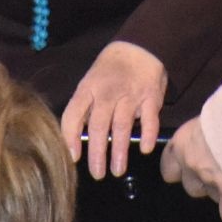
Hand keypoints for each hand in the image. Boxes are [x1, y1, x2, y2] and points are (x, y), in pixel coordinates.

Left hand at [60, 40, 166, 177]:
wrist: (139, 47)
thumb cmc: (109, 70)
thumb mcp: (90, 82)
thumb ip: (84, 107)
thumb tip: (75, 139)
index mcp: (87, 89)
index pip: (73, 115)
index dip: (70, 138)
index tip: (73, 158)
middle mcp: (107, 93)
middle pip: (98, 125)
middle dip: (97, 153)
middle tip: (97, 174)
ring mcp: (130, 95)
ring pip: (122, 126)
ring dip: (119, 150)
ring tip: (117, 170)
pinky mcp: (150, 97)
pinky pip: (149, 119)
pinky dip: (147, 135)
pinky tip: (144, 149)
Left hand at [161, 115, 221, 221]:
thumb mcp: (207, 119)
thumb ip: (204, 135)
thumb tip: (213, 141)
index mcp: (181, 143)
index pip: (168, 167)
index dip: (177, 171)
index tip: (185, 169)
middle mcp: (190, 163)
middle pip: (190, 186)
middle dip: (203, 182)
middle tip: (218, 173)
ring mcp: (208, 178)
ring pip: (211, 195)